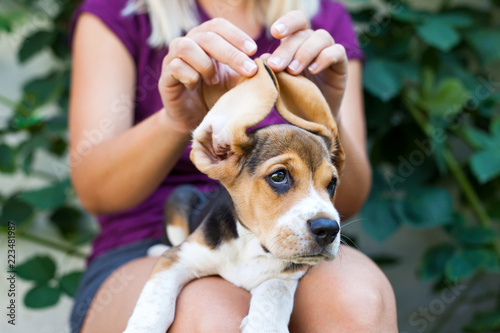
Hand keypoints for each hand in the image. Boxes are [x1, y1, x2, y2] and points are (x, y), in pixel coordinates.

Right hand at [158, 18, 258, 132]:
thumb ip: (248, 70)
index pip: (218, 26)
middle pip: (206, 36)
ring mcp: (172, 58)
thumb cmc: (215, 96)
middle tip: (249, 70)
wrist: (194, 119)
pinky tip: (196, 86)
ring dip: (206, 64)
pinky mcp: (165, 76)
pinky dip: (190, 76)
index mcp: (204, 39)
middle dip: (231, 53)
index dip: (236, 35)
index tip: (254, 50)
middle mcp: (187, 43)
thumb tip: (269, 59)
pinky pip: (176, 67)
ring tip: (214, 81)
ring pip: (187, 47)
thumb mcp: (234, 82)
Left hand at [265, 11, 347, 115]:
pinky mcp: (341, 65)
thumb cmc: (292, 98)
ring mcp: (329, 52)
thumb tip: (262, 58)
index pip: (295, 22)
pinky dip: (325, 58)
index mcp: (296, 42)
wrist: (312, 118)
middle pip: (303, 34)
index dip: (286, 23)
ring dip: (305, 53)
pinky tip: (313, 70)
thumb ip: (272, 69)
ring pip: (321, 38)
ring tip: (293, 71)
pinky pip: (337, 51)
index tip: (274, 33)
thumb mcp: (280, 83)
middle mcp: (313, 43)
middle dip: (287, 49)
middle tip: (276, 66)